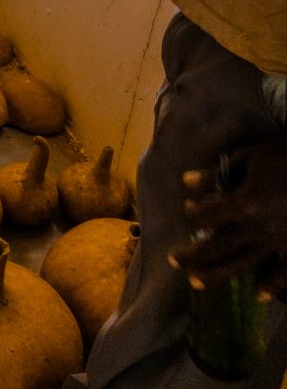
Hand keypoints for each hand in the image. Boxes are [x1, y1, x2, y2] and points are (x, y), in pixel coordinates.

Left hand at [169, 135, 286, 299]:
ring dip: (218, 274)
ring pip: (244, 263)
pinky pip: (286, 271)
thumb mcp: (247, 156)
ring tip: (197, 282)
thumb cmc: (284, 152)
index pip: (208, 216)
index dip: (194, 215)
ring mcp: (281, 239)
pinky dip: (273, 285)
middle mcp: (260, 227)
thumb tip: (186, 182)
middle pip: (219, 246)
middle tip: (173, 261)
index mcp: (246, 203)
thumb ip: (214, 174)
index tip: (187, 212)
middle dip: (193, 255)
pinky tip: (259, 296)